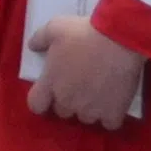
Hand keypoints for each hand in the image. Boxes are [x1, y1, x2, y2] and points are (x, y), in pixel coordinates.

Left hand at [25, 15, 145, 128]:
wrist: (118, 39)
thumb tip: (32, 47)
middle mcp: (68, 101)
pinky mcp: (112, 114)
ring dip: (89, 107)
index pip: (36, 105)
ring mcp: (90, 110)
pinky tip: (114, 101)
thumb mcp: (55, 27)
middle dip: (68, 100)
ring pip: (85, 117)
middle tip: (79, 83)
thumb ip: (40, 39)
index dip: (41, 99)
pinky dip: (111, 115)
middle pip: (62, 111)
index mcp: (50, 83)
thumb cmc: (83, 33)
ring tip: (99, 90)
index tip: (50, 91)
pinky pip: (108, 123)